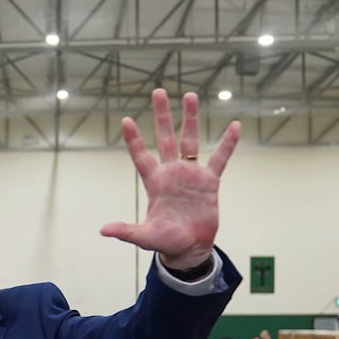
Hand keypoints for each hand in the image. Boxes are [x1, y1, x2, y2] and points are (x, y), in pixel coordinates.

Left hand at [103, 89, 239, 270]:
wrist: (190, 247)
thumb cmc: (166, 241)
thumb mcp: (145, 236)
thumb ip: (127, 231)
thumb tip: (104, 231)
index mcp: (154, 182)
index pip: (141, 156)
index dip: (134, 140)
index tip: (126, 120)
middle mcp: (171, 173)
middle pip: (165, 138)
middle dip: (162, 115)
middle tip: (158, 91)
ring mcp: (191, 174)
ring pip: (190, 140)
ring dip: (190, 119)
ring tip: (189, 95)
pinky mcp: (209, 181)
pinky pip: (220, 158)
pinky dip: (227, 144)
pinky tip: (234, 126)